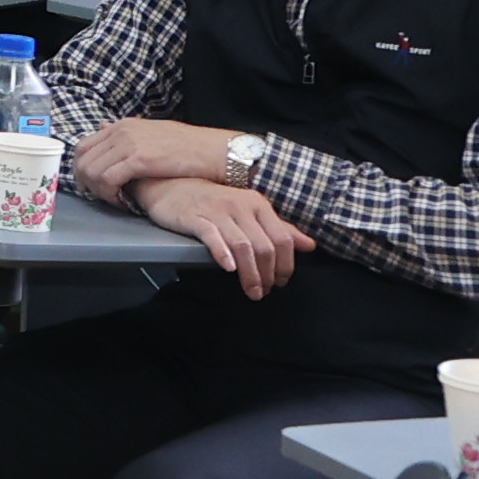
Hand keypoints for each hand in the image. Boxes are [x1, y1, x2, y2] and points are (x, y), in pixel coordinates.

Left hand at [66, 116, 241, 206]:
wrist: (216, 150)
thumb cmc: (190, 147)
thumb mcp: (153, 136)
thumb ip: (129, 140)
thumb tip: (107, 138)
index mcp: (122, 126)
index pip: (83, 147)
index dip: (83, 170)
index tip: (92, 186)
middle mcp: (121, 131)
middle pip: (82, 159)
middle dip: (86, 183)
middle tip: (100, 198)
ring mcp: (128, 144)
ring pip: (91, 171)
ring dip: (98, 191)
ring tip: (115, 201)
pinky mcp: (139, 159)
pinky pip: (107, 179)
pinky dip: (109, 194)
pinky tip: (124, 202)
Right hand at [136, 173, 310, 298]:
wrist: (170, 186)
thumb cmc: (211, 202)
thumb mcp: (248, 211)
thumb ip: (278, 228)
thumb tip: (309, 245)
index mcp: (257, 204)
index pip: (283, 238)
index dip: (286, 264)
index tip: (281, 281)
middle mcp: (241, 206)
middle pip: (264, 246)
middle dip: (268, 275)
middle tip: (264, 291)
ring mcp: (218, 211)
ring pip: (243, 247)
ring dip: (250, 273)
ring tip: (251, 290)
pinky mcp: (196, 218)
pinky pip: (214, 237)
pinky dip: (223, 254)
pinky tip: (228, 268)